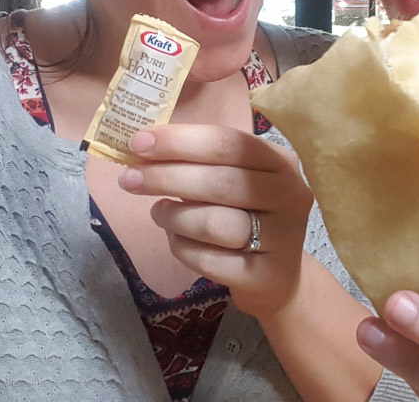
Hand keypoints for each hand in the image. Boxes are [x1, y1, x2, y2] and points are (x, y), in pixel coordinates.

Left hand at [119, 124, 313, 317]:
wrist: (277, 276)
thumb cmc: (247, 216)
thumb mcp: (237, 180)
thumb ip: (202, 161)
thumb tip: (144, 146)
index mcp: (281, 162)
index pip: (229, 142)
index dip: (181, 141)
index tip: (139, 143)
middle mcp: (290, 195)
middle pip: (220, 181)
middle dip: (166, 177)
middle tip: (129, 178)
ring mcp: (282, 238)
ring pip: (213, 223)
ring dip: (173, 216)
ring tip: (157, 212)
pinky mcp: (264, 275)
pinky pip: (208, 260)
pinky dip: (181, 247)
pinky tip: (176, 239)